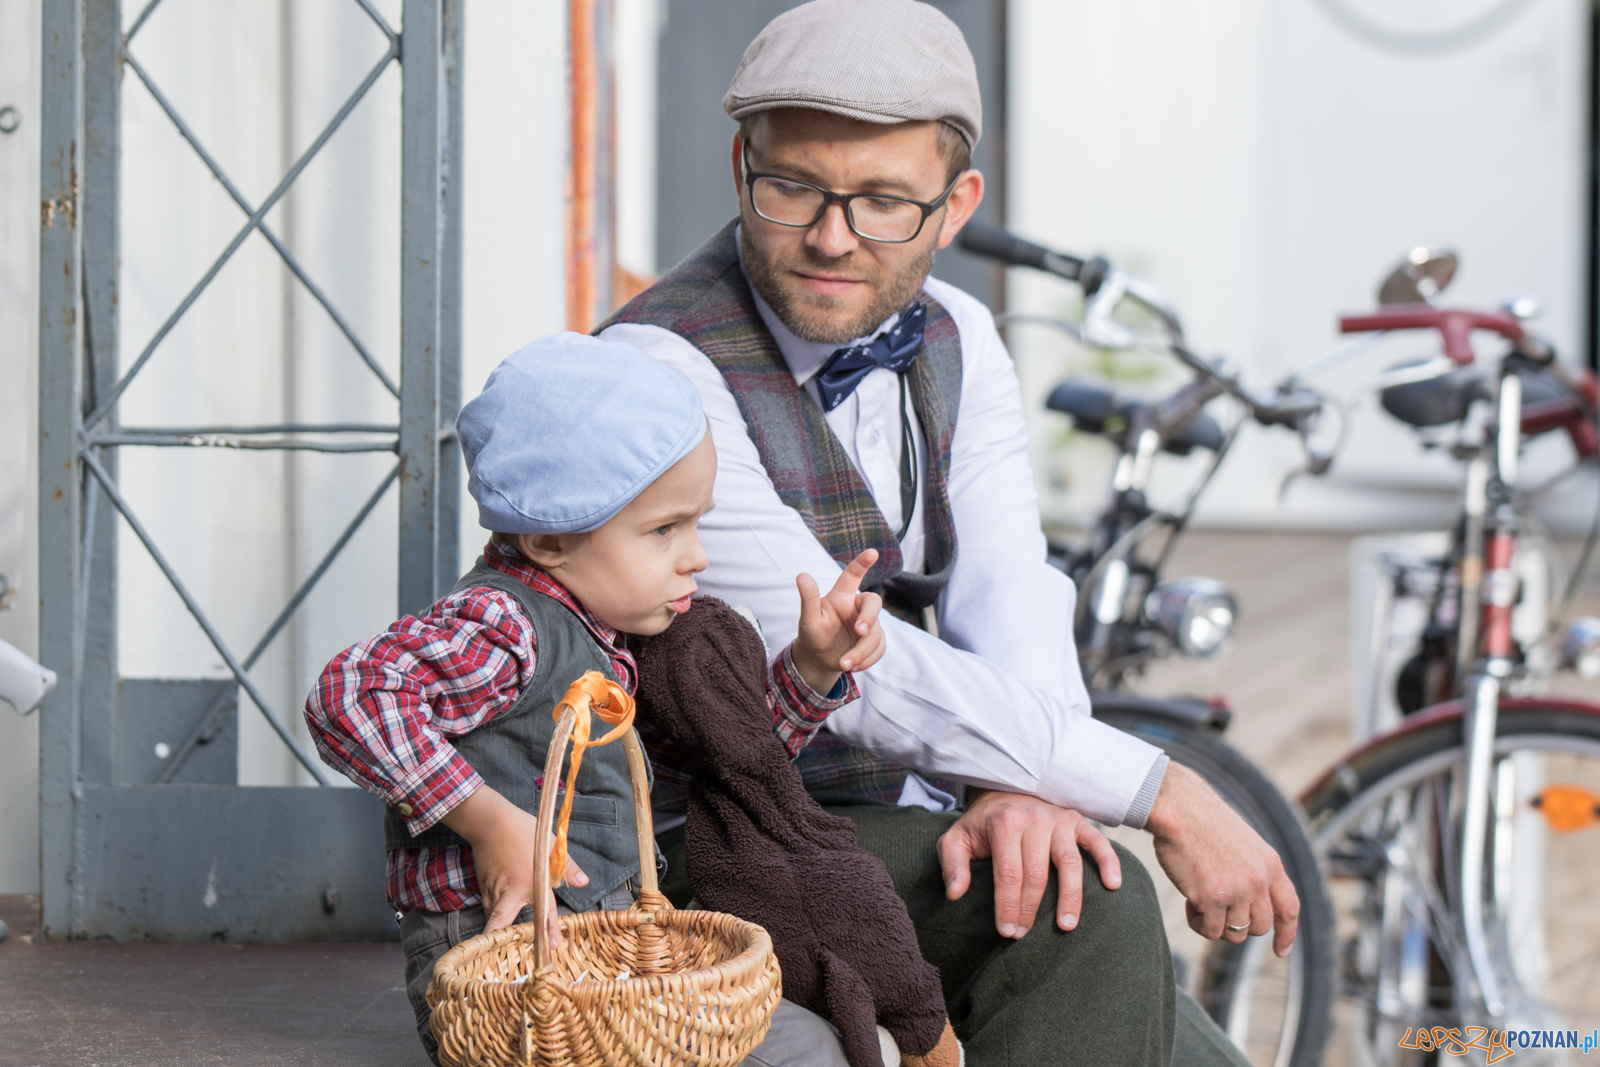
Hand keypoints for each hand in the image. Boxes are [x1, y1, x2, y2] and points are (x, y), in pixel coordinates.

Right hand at [439, 785, 589, 947]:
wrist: (490, 821)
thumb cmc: (524, 831)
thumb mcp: (551, 846)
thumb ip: (567, 867)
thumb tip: (583, 882)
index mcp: (532, 884)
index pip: (544, 912)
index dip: (549, 931)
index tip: (552, 948)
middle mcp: (511, 892)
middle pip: (500, 925)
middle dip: (500, 942)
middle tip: (506, 956)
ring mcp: (494, 891)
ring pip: (493, 918)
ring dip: (497, 931)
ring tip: (500, 948)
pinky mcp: (483, 886)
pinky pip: (489, 907)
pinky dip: (493, 916)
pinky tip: (496, 922)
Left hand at [792, 549, 885, 693]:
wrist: (819, 659)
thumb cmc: (812, 634)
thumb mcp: (808, 619)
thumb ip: (808, 599)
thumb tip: (802, 575)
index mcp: (841, 596)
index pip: (852, 575)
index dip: (862, 563)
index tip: (872, 552)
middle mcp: (857, 607)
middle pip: (873, 603)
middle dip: (869, 617)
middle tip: (860, 631)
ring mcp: (869, 624)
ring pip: (876, 633)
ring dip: (861, 651)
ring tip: (843, 663)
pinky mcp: (875, 641)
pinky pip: (879, 649)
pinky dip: (866, 660)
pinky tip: (851, 666)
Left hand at [937, 789, 1121, 938]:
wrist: (1005, 791)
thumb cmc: (982, 825)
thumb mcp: (956, 839)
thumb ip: (951, 864)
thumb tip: (955, 894)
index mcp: (1004, 824)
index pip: (1008, 873)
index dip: (1008, 906)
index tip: (1007, 932)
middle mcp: (1034, 819)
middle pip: (1037, 873)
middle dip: (1031, 909)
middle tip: (1025, 936)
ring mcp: (1059, 820)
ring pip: (1069, 862)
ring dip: (1070, 897)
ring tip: (1067, 926)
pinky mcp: (1078, 821)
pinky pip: (1098, 842)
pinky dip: (1108, 862)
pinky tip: (1113, 885)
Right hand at [1145, 762, 1298, 956]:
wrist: (1178, 806)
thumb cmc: (1202, 821)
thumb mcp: (1243, 844)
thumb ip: (1253, 872)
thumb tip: (1248, 906)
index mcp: (1270, 864)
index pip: (1289, 908)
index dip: (1287, 933)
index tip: (1280, 951)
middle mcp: (1259, 880)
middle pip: (1259, 927)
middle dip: (1238, 926)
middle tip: (1216, 910)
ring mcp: (1237, 891)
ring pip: (1234, 934)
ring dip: (1215, 924)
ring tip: (1198, 901)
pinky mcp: (1212, 898)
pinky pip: (1209, 930)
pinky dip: (1197, 923)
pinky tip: (1188, 903)